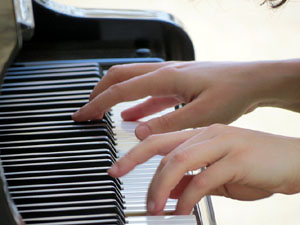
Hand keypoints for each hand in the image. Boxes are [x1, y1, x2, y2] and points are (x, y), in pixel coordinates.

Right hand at [72, 60, 299, 139]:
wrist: (253, 81)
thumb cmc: (232, 93)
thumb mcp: (200, 114)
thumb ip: (167, 123)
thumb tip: (138, 132)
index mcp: (164, 77)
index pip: (120, 90)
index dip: (98, 103)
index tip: (83, 115)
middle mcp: (163, 72)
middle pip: (120, 77)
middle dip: (99, 94)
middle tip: (87, 111)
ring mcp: (169, 77)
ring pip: (132, 83)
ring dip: (115, 97)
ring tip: (103, 113)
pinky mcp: (176, 84)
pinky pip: (149, 93)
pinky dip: (136, 105)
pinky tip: (131, 117)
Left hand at [108, 124, 299, 214]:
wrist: (293, 160)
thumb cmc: (256, 166)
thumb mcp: (217, 175)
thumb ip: (192, 181)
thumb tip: (168, 192)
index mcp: (200, 135)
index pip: (158, 140)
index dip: (133, 154)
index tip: (116, 169)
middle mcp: (208, 134)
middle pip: (163, 148)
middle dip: (137, 167)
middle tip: (127, 188)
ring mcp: (223, 143)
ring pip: (178, 161)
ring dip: (161, 187)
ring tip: (155, 209)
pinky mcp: (237, 159)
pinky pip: (203, 179)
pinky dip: (188, 198)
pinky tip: (182, 212)